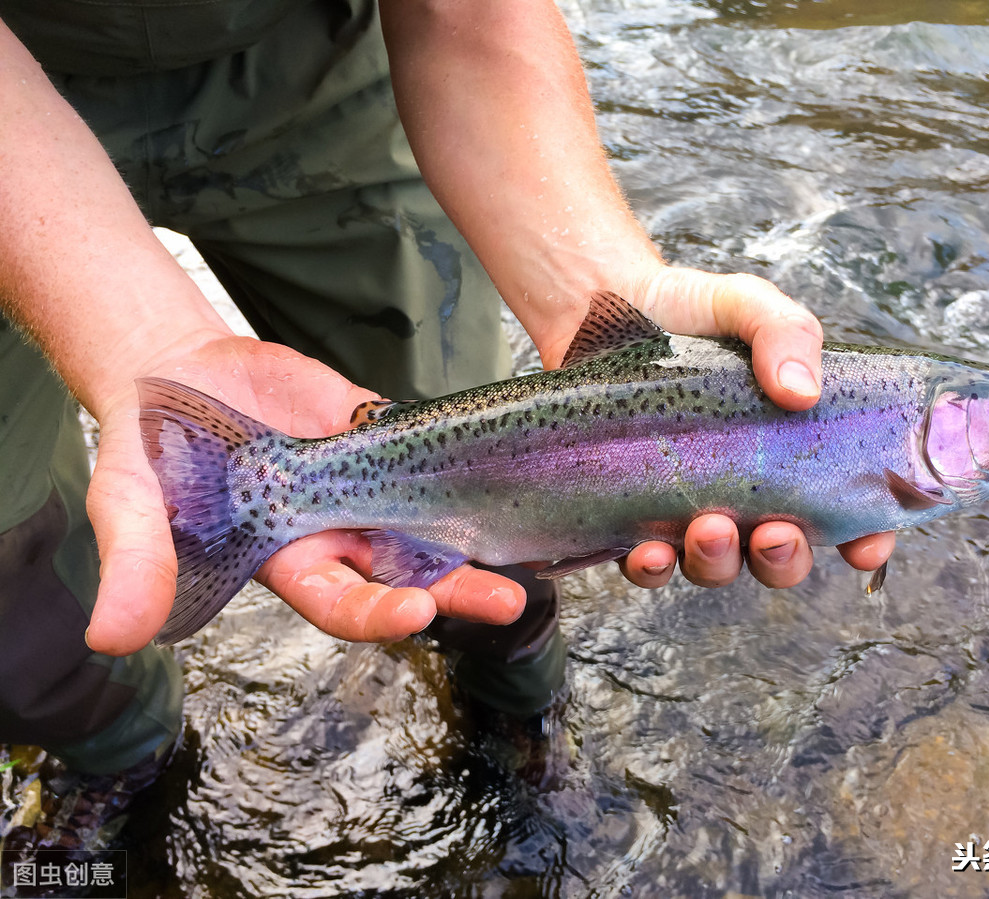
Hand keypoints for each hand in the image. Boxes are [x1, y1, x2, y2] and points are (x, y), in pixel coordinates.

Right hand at [84, 336, 523, 655]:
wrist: (173, 376)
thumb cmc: (147, 454)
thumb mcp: (131, 507)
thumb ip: (136, 564)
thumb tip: (112, 639)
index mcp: (285, 563)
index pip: (340, 603)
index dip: (375, 613)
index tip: (413, 612)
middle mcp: (335, 534)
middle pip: (404, 574)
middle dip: (454, 591)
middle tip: (506, 601)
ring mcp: (364, 486)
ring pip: (429, 521)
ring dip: (476, 538)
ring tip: (533, 550)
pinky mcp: (378, 435)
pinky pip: (428, 456)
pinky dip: (466, 467)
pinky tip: (514, 473)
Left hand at [613, 266, 894, 588]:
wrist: (597, 302)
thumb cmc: (681, 309)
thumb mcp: (744, 304)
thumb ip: (785, 332)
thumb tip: (802, 392)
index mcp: (787, 448)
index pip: (843, 508)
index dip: (864, 537)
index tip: (865, 545)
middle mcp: (743, 489)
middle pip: (780, 554)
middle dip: (784, 559)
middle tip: (775, 534)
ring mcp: (685, 508)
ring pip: (717, 566)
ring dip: (721, 563)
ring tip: (709, 528)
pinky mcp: (627, 515)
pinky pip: (647, 564)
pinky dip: (654, 569)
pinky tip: (651, 551)